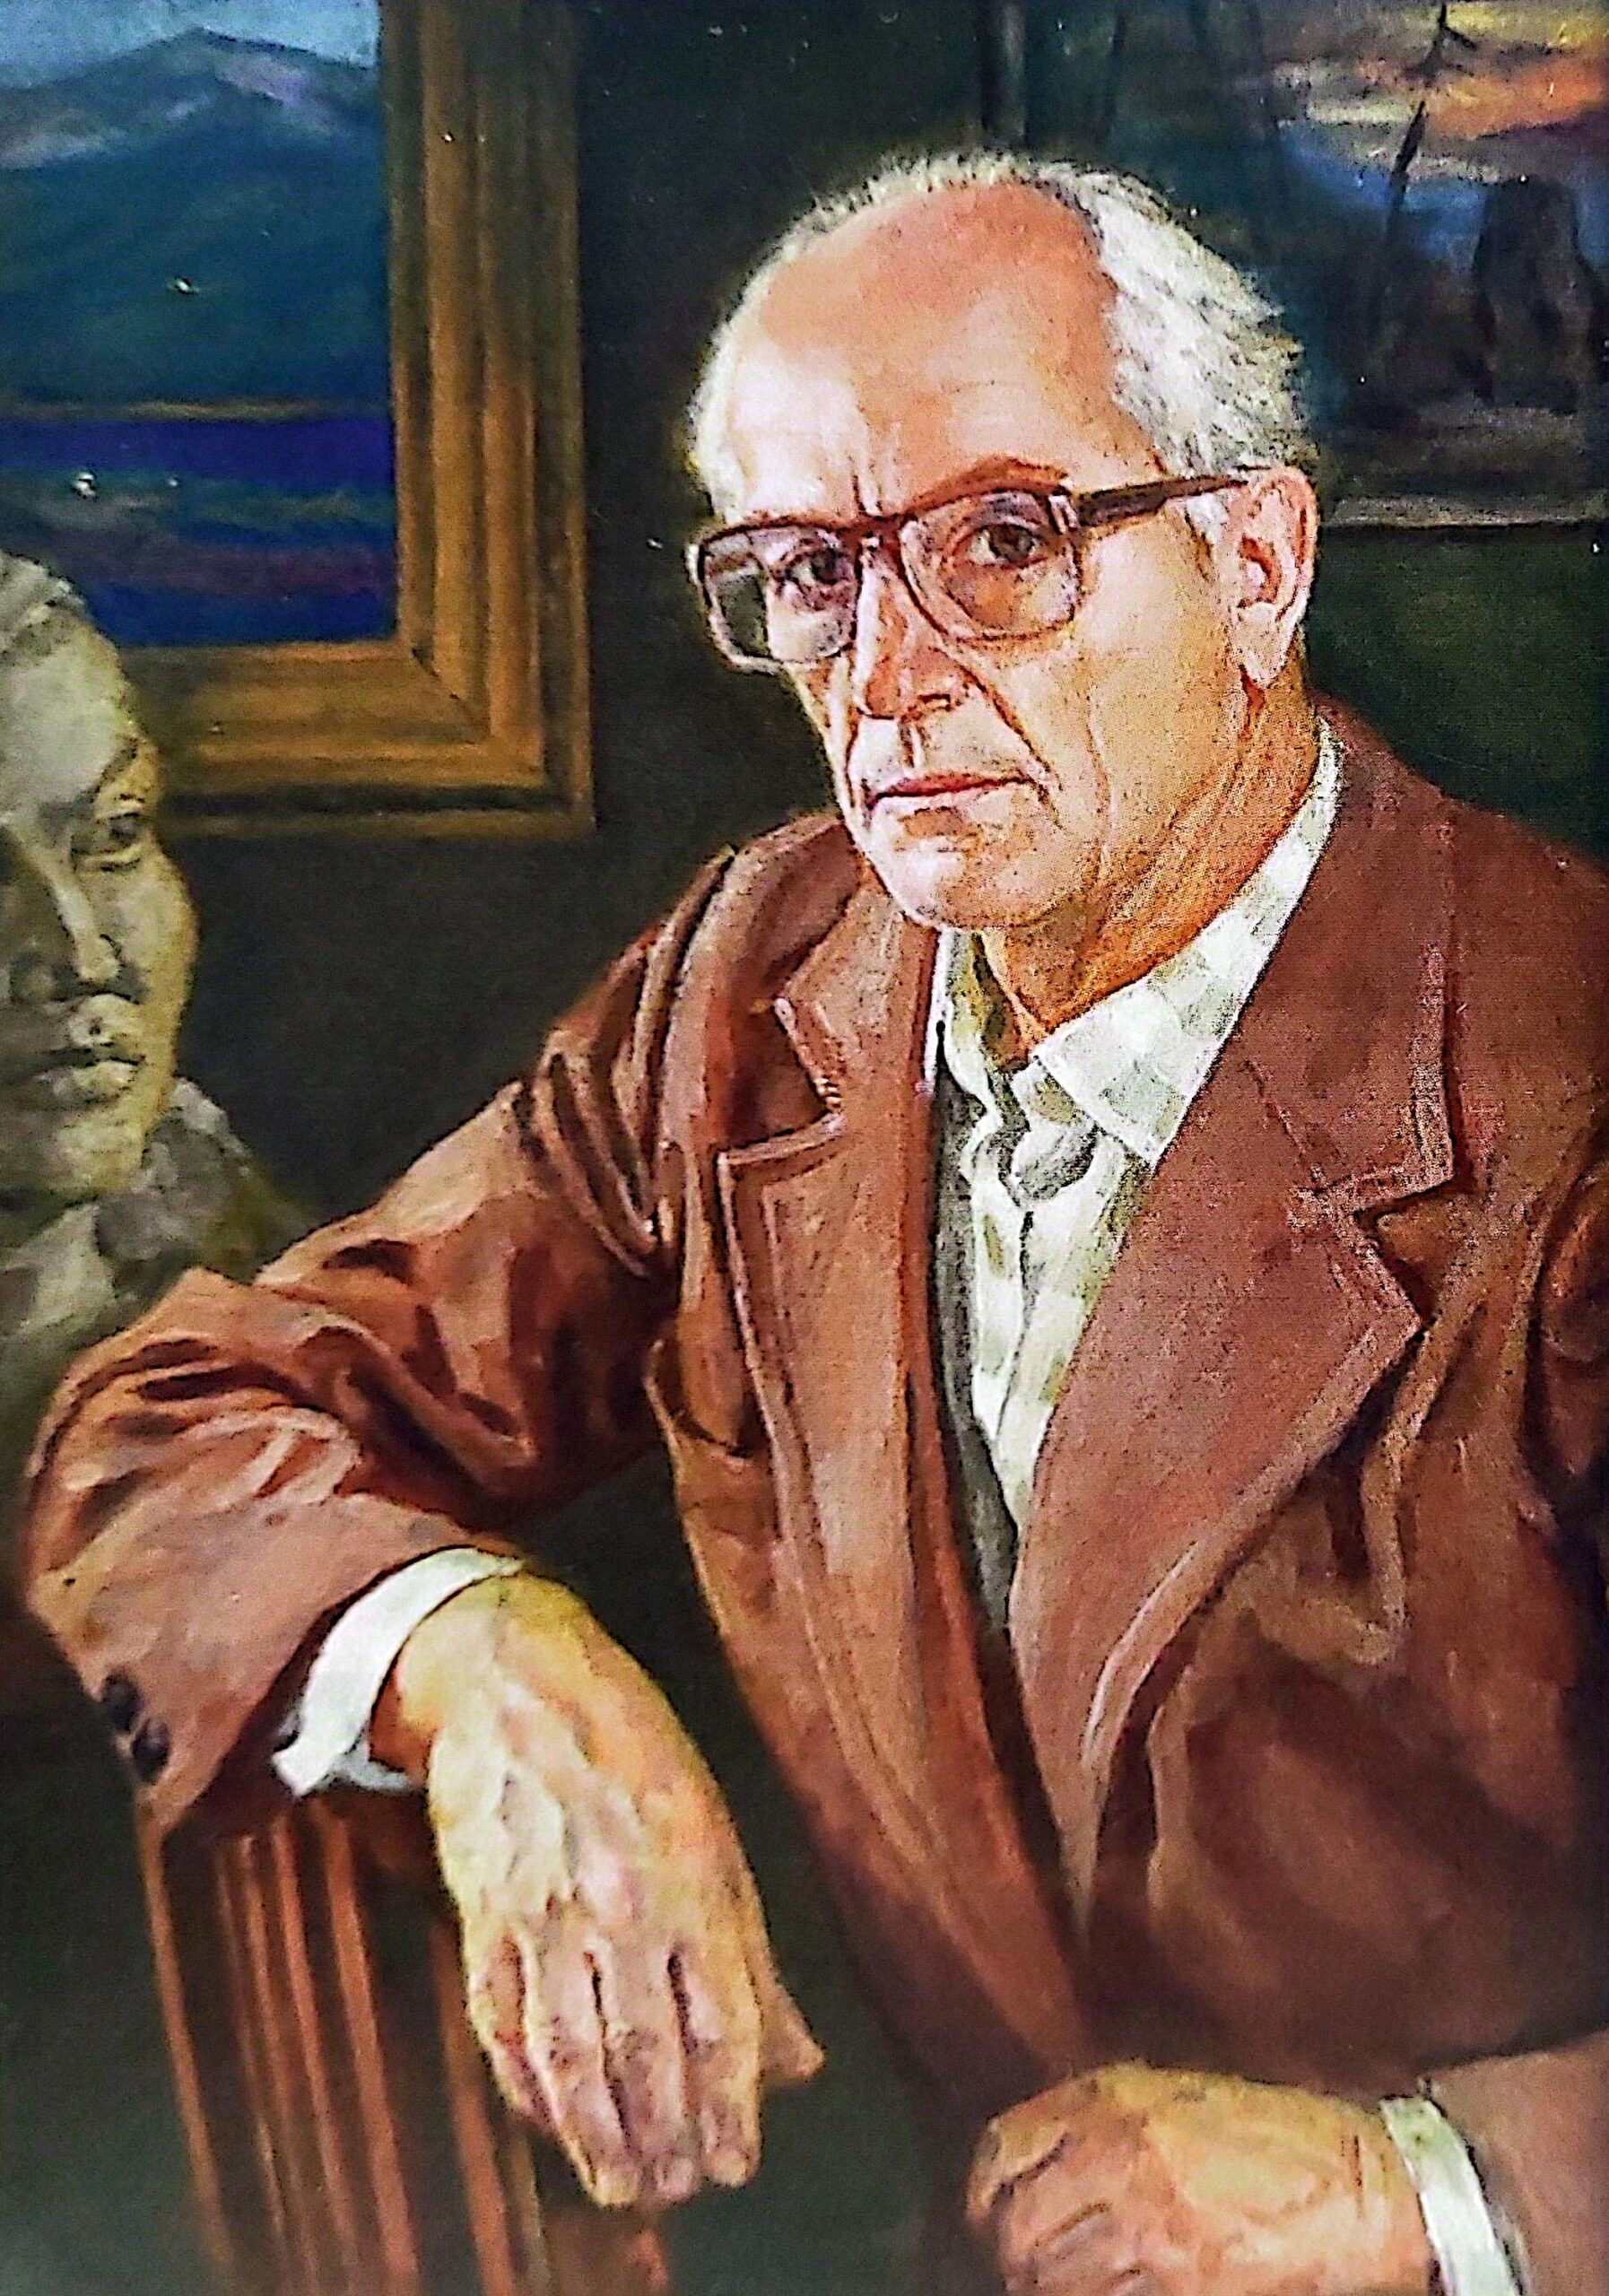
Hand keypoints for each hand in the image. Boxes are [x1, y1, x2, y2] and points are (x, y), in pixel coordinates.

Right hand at [371, 1573, 821, 2209]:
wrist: (516, 1681)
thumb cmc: (635, 1750)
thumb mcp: (716, 1831)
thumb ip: (754, 1954)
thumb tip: (799, 2062)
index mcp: (693, 1883)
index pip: (720, 2024)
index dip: (728, 2109)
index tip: (734, 2169)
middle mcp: (621, 1906)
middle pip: (642, 2053)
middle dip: (662, 2139)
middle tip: (673, 2193)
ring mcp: (544, 1914)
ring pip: (569, 2052)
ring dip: (593, 2133)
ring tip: (618, 2186)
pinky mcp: (482, 1914)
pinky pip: (502, 2020)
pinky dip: (524, 2082)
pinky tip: (545, 2119)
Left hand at [966, 2064, 1434, 2295]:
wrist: (1375, 2184)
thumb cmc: (1289, 2144)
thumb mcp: (1185, 2099)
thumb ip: (1112, 2124)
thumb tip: (1048, 2176)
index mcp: (1115, 2097)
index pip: (1003, 2150)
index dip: (988, 2201)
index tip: (992, 2227)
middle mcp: (1119, 2148)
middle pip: (1020, 2229)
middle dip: (1021, 2265)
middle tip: (1040, 2281)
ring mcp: (1150, 2215)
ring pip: (1051, 2280)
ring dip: (1056, 2295)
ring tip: (1081, 2292)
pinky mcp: (1186, 2277)